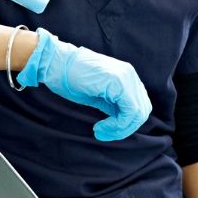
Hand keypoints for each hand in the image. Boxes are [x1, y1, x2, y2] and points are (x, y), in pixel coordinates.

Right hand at [16, 28, 150, 140]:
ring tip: (100, 131)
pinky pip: (129, 112)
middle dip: (125, 128)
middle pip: (142, 111)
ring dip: (120, 129)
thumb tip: (122, 121)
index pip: (139, 105)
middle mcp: (130, 75)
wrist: (55, 63)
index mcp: (126, 76)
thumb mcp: (98, 94)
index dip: (126, 123)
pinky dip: (117, 125)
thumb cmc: (71, 78)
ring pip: (138, 113)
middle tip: (104, 134)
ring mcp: (126, 78)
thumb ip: (113, 104)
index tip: (107, 130)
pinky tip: (100, 127)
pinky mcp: (118, 83)